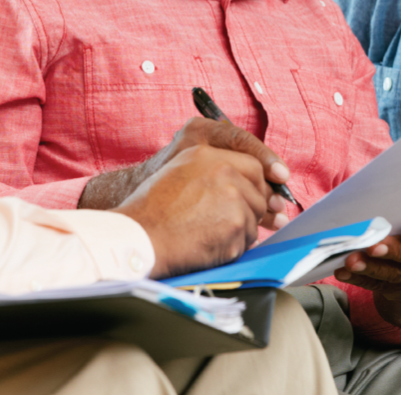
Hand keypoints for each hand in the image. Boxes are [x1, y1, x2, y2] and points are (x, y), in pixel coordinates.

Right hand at [112, 144, 273, 277]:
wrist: (139, 237)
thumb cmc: (151, 210)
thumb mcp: (178, 171)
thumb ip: (212, 169)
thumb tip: (243, 182)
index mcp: (207, 155)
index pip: (253, 164)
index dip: (258, 183)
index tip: (260, 195)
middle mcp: (223, 171)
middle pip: (259, 191)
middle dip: (252, 208)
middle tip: (233, 221)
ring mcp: (232, 198)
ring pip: (254, 217)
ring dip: (241, 230)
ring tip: (211, 234)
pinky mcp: (235, 225)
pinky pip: (247, 239)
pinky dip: (234, 247)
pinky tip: (210, 246)